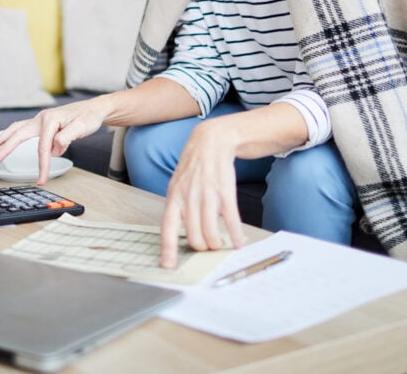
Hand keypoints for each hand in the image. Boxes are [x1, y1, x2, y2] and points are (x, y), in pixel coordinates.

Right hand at [0, 98, 107, 183]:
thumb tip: (53, 147)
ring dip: (3, 139)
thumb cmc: (89, 117)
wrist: (94, 109)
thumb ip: (67, 136)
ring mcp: (40, 120)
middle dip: (4, 148)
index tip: (42, 179)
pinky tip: (2, 137)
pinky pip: (22, 129)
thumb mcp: (82, 126)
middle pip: (18, 134)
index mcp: (50, 119)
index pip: (43, 147)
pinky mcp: (42, 123)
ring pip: (17, 130)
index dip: (42, 165)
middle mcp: (42, 118)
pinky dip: (11, 134)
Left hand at [159, 118, 244, 268]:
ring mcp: (207, 195)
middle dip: (202, 248)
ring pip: (211, 233)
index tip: (168, 265)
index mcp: (174, 198)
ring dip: (217, 245)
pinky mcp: (225, 193)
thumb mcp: (178, 186)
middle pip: (194, 237)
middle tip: (208, 247)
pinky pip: (230, 220)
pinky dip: (235, 235)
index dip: (167, 249)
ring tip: (221, 245)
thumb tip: (178, 233)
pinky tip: (239, 242)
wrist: (210, 142)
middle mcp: (189, 198)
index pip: (167, 228)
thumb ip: (178, 208)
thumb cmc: (194, 167)